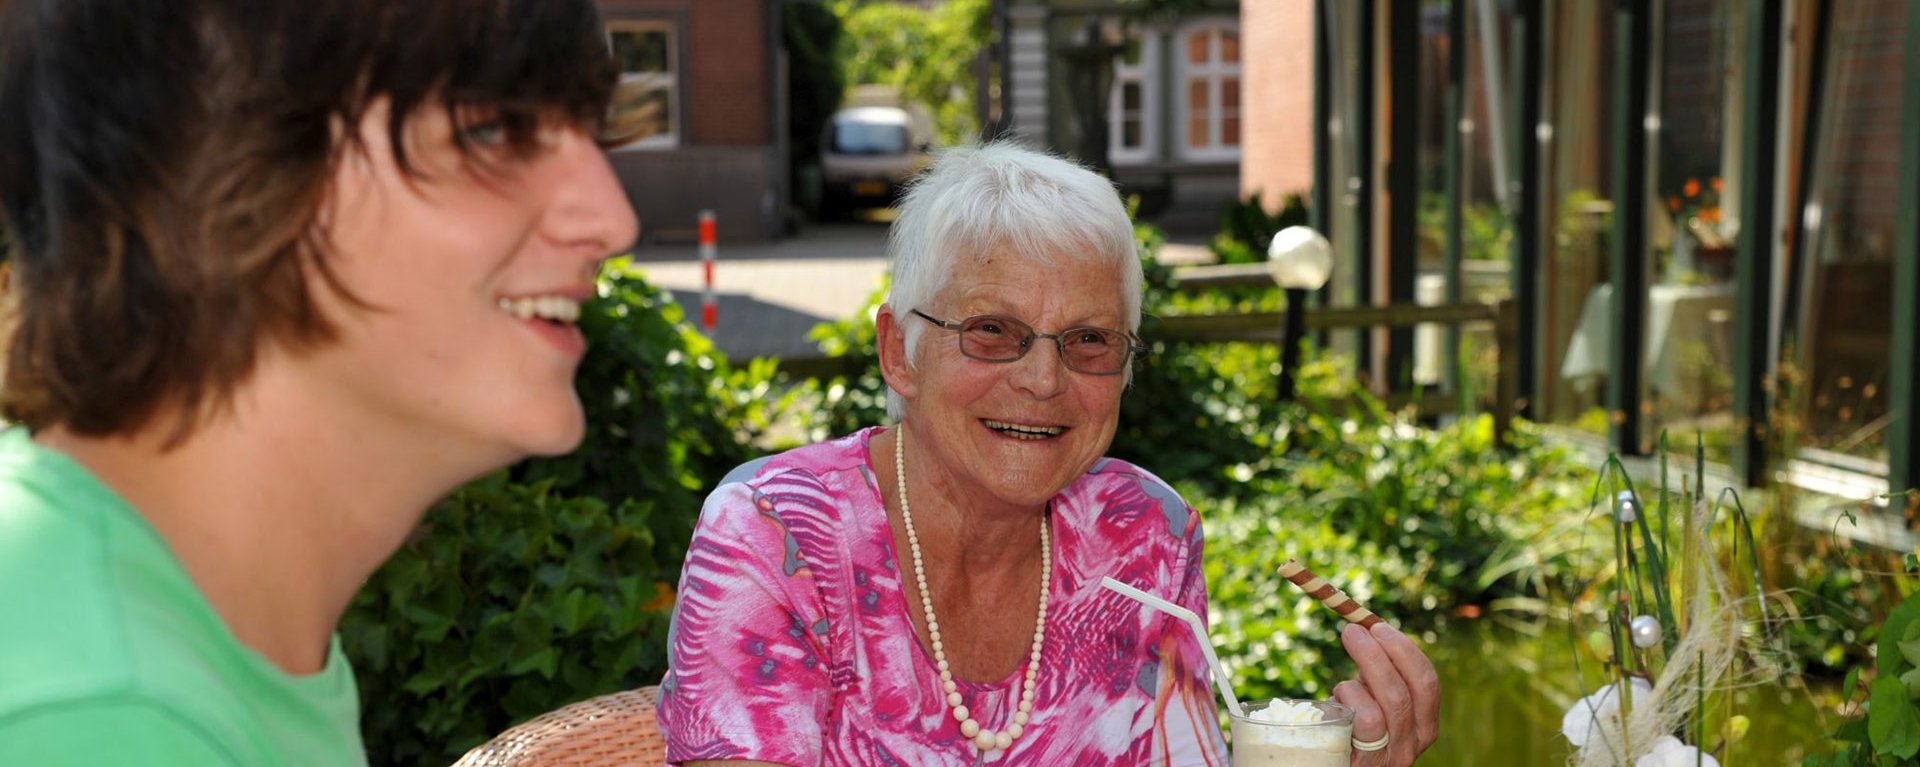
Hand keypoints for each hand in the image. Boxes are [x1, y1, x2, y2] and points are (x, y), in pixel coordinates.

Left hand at [1331, 622, 1439, 765]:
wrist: (1334, 760)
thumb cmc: (1355, 726)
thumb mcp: (1376, 697)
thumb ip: (1377, 672)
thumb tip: (1364, 627)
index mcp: (1424, 724)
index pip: (1427, 683)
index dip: (1403, 651)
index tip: (1378, 628)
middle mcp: (1412, 745)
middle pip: (1400, 695)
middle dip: (1373, 656)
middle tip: (1351, 632)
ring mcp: (1386, 759)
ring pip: (1374, 716)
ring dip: (1351, 691)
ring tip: (1341, 686)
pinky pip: (1350, 733)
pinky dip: (1340, 710)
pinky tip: (1332, 708)